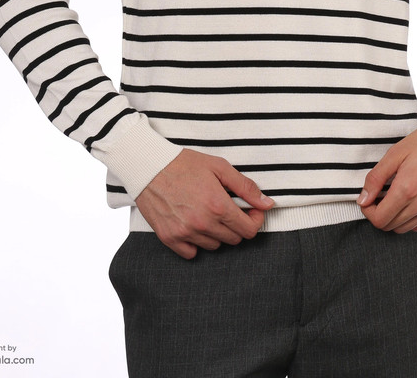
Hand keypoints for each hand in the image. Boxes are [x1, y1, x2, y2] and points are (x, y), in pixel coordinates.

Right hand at [135, 148, 274, 258]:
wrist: (149, 167)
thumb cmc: (184, 164)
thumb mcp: (219, 167)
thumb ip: (245, 187)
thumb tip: (267, 203)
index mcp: (218, 206)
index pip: (249, 230)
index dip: (255, 220)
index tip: (251, 211)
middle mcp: (203, 223)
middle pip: (234, 239)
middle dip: (236, 225)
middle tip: (228, 208)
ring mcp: (185, 233)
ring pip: (214, 246)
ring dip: (217, 233)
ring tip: (208, 213)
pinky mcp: (169, 238)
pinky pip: (192, 253)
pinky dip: (196, 243)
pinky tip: (193, 224)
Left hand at [358, 124, 416, 232]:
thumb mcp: (395, 154)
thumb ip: (376, 178)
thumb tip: (363, 200)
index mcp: (407, 189)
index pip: (379, 219)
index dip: (368, 211)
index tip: (367, 199)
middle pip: (390, 226)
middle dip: (378, 214)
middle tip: (377, 197)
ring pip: (404, 229)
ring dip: (393, 218)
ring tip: (392, 198)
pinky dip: (408, 218)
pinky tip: (406, 201)